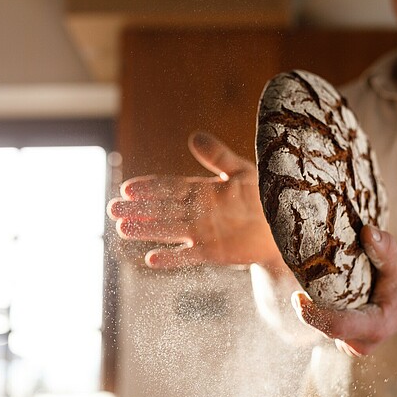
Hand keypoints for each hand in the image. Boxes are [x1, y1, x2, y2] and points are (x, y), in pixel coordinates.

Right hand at [107, 131, 281, 269]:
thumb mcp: (242, 171)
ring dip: (146, 230)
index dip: (149, 187)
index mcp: (203, 191)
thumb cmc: (265, 195)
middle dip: (138, 209)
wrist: (284, 225)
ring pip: (169, 230)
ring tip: (122, 228)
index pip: (170, 187)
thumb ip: (218, 157)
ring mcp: (203, 233)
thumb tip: (193, 136)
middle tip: (113, 209)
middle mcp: (198, 212)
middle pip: (162, 209)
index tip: (127, 187)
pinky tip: (151, 259)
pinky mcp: (213, 252)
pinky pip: (188, 256)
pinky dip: (171, 258)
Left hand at [291, 225, 396, 355]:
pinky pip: (323, 326)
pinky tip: (320, 292)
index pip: (337, 326)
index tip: (297, 296)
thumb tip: (367, 231)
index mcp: (375, 326)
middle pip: (324, 326)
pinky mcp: (344, 340)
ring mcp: (351, 345)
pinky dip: (318, 309)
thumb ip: (385, 248)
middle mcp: (361, 342)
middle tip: (300, 276)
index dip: (313, 315)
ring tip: (311, 281)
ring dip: (313, 306)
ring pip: (322, 326)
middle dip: (309, 306)